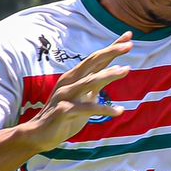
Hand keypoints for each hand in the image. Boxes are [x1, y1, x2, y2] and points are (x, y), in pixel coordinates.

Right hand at [19, 35, 129, 150]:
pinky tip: (119, 111)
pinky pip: (87, 108)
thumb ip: (99, 82)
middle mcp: (70, 82)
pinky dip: (104, 108)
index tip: (129, 36)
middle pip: (92, 62)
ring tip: (126, 70)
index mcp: (76, 77)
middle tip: (129, 46)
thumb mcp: (86, 95)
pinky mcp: (64, 110)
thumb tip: (118, 68)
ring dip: (108, 75)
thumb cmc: (66, 114)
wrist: (40, 134)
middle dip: (110, 52)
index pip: (97, 58)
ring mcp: (66, 95)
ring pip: (89, 81)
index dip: (113, 47)